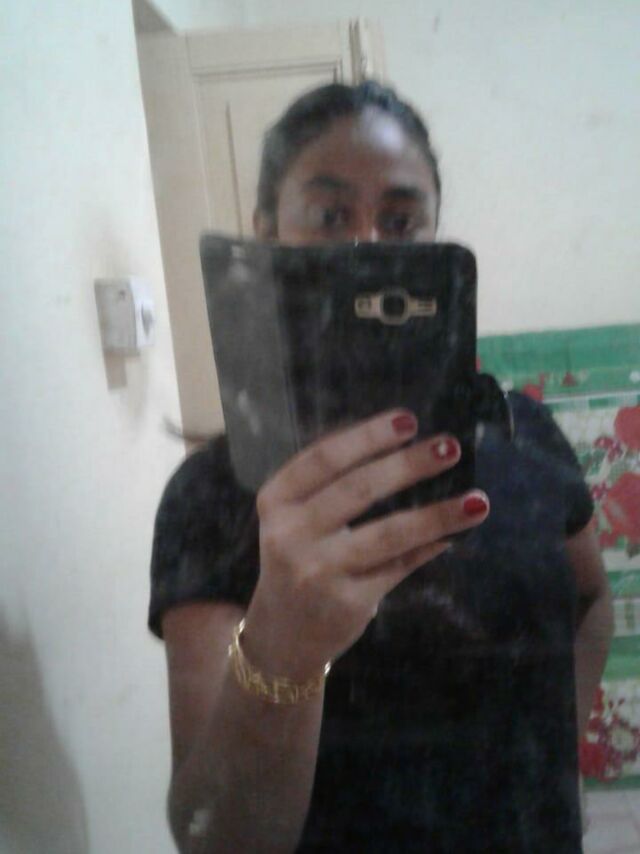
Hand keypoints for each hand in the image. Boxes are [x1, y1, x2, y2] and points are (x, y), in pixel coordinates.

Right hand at [242, 409, 489, 677]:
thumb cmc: (298, 557)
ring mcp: (318, 571)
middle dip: (409, 466)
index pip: (323, 458)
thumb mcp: (297, 517)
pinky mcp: (347, 603)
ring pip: (388, 534)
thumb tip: (403, 444)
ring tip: (476, 500)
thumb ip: (333, 483)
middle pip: (358, 490)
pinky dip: (429, 548)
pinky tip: (454, 535)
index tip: (409, 420)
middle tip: (450, 448)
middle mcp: (290, 534)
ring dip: (436, 514)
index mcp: (277, 500)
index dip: (368, 436)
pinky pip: (399, 567)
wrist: (281, 633)